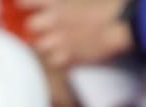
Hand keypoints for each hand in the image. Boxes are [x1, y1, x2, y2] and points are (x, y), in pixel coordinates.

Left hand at [16, 0, 133, 68]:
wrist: (120, 25)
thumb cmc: (107, 4)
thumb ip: (69, 0)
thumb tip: (65, 2)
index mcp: (56, 2)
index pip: (26, 2)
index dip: (25, 4)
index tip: (25, 6)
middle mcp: (54, 20)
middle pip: (32, 26)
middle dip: (38, 27)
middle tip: (46, 28)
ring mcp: (61, 40)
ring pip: (41, 46)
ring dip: (47, 44)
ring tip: (56, 44)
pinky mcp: (71, 57)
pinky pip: (55, 61)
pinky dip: (59, 59)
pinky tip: (66, 56)